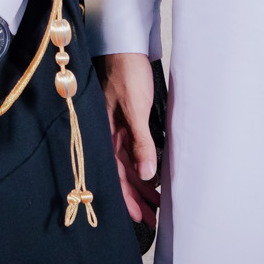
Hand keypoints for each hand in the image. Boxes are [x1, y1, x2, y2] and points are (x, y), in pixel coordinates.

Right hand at [99, 51, 161, 228]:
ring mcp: (118, 128)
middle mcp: (109, 134)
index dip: (126, 198)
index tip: (140, 217)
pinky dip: (144, 164)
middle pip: (122, 174)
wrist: (126, 45)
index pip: (114, 175)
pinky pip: (134, 150)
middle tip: (154, 217)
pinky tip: (153, 175)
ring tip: (158, 203)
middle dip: (137, 197)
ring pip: (130, 164)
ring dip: (143, 184)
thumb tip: (146, 173)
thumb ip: (140, 142)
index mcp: (104, 134)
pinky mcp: (127, 120)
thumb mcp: (135, 109)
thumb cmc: (125, 73)